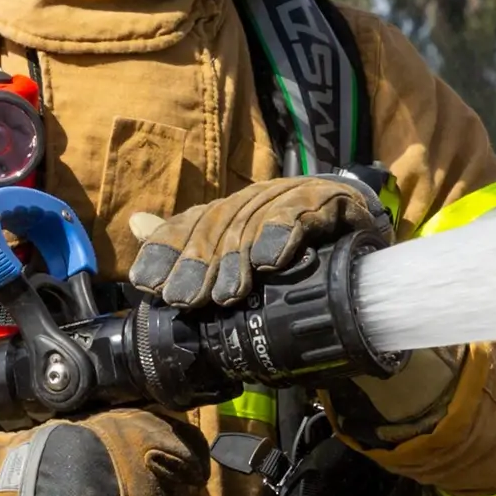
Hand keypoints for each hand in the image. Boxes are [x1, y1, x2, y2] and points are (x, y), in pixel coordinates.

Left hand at [126, 175, 391, 310]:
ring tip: (226, 294)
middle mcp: (255, 198)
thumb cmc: (294, 240)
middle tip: (186, 300)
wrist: (360, 220)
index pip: (189, 224)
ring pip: (253, 224)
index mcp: (231, 210)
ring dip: (236, 259)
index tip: (149, 285)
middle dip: (198, 265)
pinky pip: (302, 214)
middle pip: (218, 227)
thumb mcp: (238, 245)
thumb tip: (136, 223)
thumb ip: (187, 237)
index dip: (167, 251)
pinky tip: (272, 260)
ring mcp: (291, 196)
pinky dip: (284, 234)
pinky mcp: (328, 200)